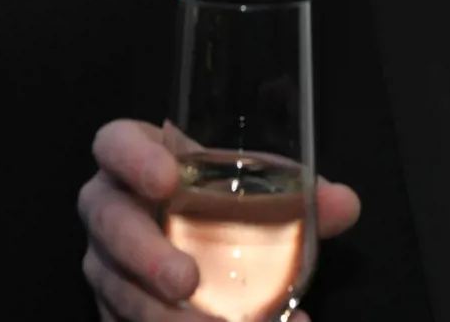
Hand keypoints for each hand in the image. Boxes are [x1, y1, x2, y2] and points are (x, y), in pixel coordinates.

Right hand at [79, 119, 360, 321]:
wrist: (182, 240)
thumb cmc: (209, 204)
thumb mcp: (242, 190)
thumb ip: (290, 197)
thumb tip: (342, 203)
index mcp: (132, 159)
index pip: (115, 145)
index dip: (133, 159)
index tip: (167, 179)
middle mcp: (109, 208)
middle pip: (108, 223)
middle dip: (144, 254)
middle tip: (185, 280)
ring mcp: (106, 263)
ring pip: (118, 289)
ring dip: (165, 318)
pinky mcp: (113, 310)